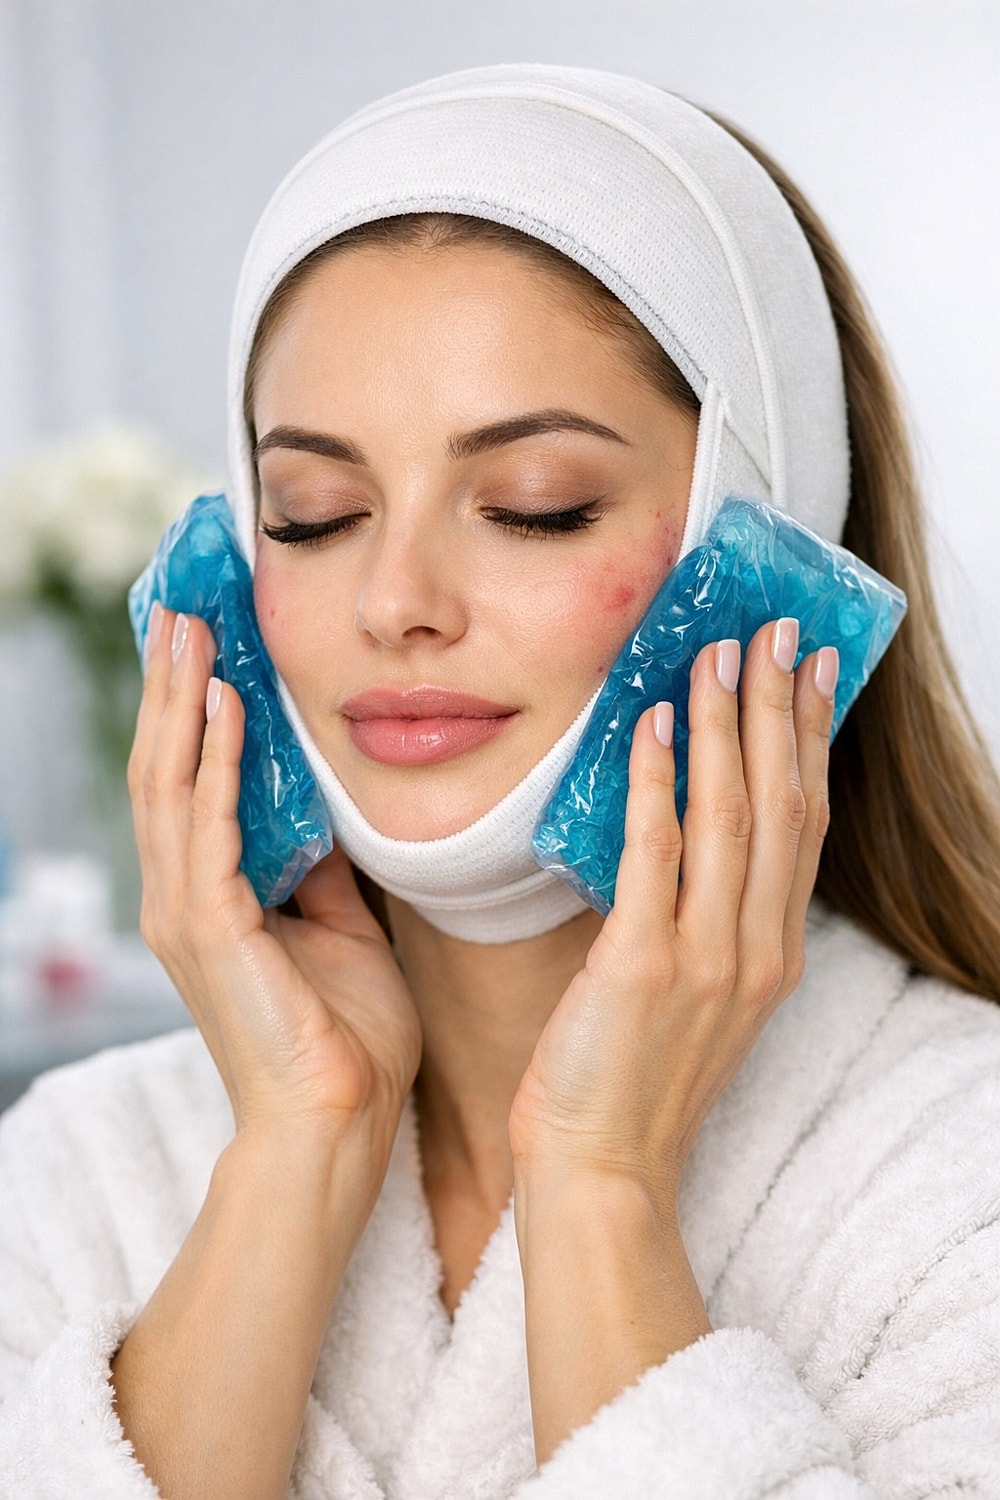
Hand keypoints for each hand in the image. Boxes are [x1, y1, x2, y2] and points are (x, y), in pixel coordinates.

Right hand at [128, 604, 420, 1149]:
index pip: (190, 780)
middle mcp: (180, 895)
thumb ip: (320, 867)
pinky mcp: (207, 926)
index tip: (209, 644)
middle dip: (173, 685)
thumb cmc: (345, 1036)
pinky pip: (209, 823)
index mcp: (209, 896)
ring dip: (183, 700)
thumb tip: (328, 810)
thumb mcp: (341, 926)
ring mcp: (184, 911)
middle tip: (182, 610)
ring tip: (190, 629)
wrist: (338, 1122)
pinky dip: (218, 758)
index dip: (193, 710)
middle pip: (164, 766)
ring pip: (170, 780)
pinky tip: (229, 703)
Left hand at [509, 618, 837, 1200]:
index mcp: (772, 955)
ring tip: (718, 653)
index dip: (810, 742)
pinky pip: (654, 851)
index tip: (813, 674)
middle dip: (780, 709)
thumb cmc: (632, 1080)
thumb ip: (702, 920)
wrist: (602, 1171)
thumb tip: (677, 827)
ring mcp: (706, 959)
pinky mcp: (642, 967)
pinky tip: (649, 724)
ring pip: (731, 815)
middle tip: (777, 632)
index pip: (805, 827)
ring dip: (726, 725)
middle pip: (783, 804)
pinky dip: (654, 780)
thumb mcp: (694, 995)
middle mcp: (755, 951)